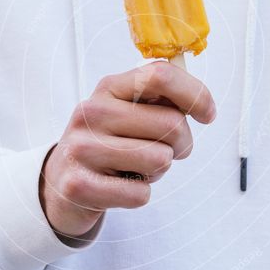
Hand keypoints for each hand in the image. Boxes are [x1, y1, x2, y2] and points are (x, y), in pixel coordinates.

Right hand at [39, 61, 215, 237]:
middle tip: (164, 152)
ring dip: (158, 170)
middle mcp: (91, 111)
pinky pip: (141, 193)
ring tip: (135, 168)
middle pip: (171, 122)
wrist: (61, 182)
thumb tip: (201, 104)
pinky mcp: (79, 185)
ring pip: (160, 159)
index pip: (161, 75)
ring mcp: (81, 147)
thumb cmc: (110, 145)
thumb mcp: (130, 113)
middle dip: (181, 144)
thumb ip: (162, 101)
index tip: (208, 114)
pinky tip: (120, 186)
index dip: (196, 94)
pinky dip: (139, 194)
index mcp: (109, 88)